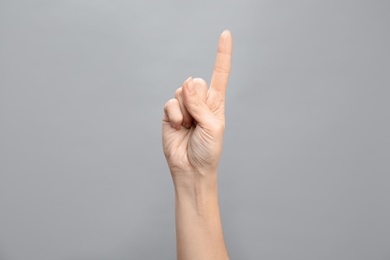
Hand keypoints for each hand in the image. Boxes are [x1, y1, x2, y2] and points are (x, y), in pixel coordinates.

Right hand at [162, 30, 231, 182]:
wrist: (191, 169)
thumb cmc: (208, 150)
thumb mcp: (212, 126)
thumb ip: (200, 104)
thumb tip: (187, 82)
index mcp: (216, 102)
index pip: (221, 73)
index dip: (223, 54)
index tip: (226, 33)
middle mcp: (200, 101)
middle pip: (197, 81)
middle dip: (196, 99)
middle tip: (197, 119)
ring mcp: (184, 107)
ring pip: (181, 91)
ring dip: (185, 110)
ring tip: (189, 127)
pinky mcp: (170, 113)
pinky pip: (170, 102)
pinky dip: (175, 115)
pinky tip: (179, 127)